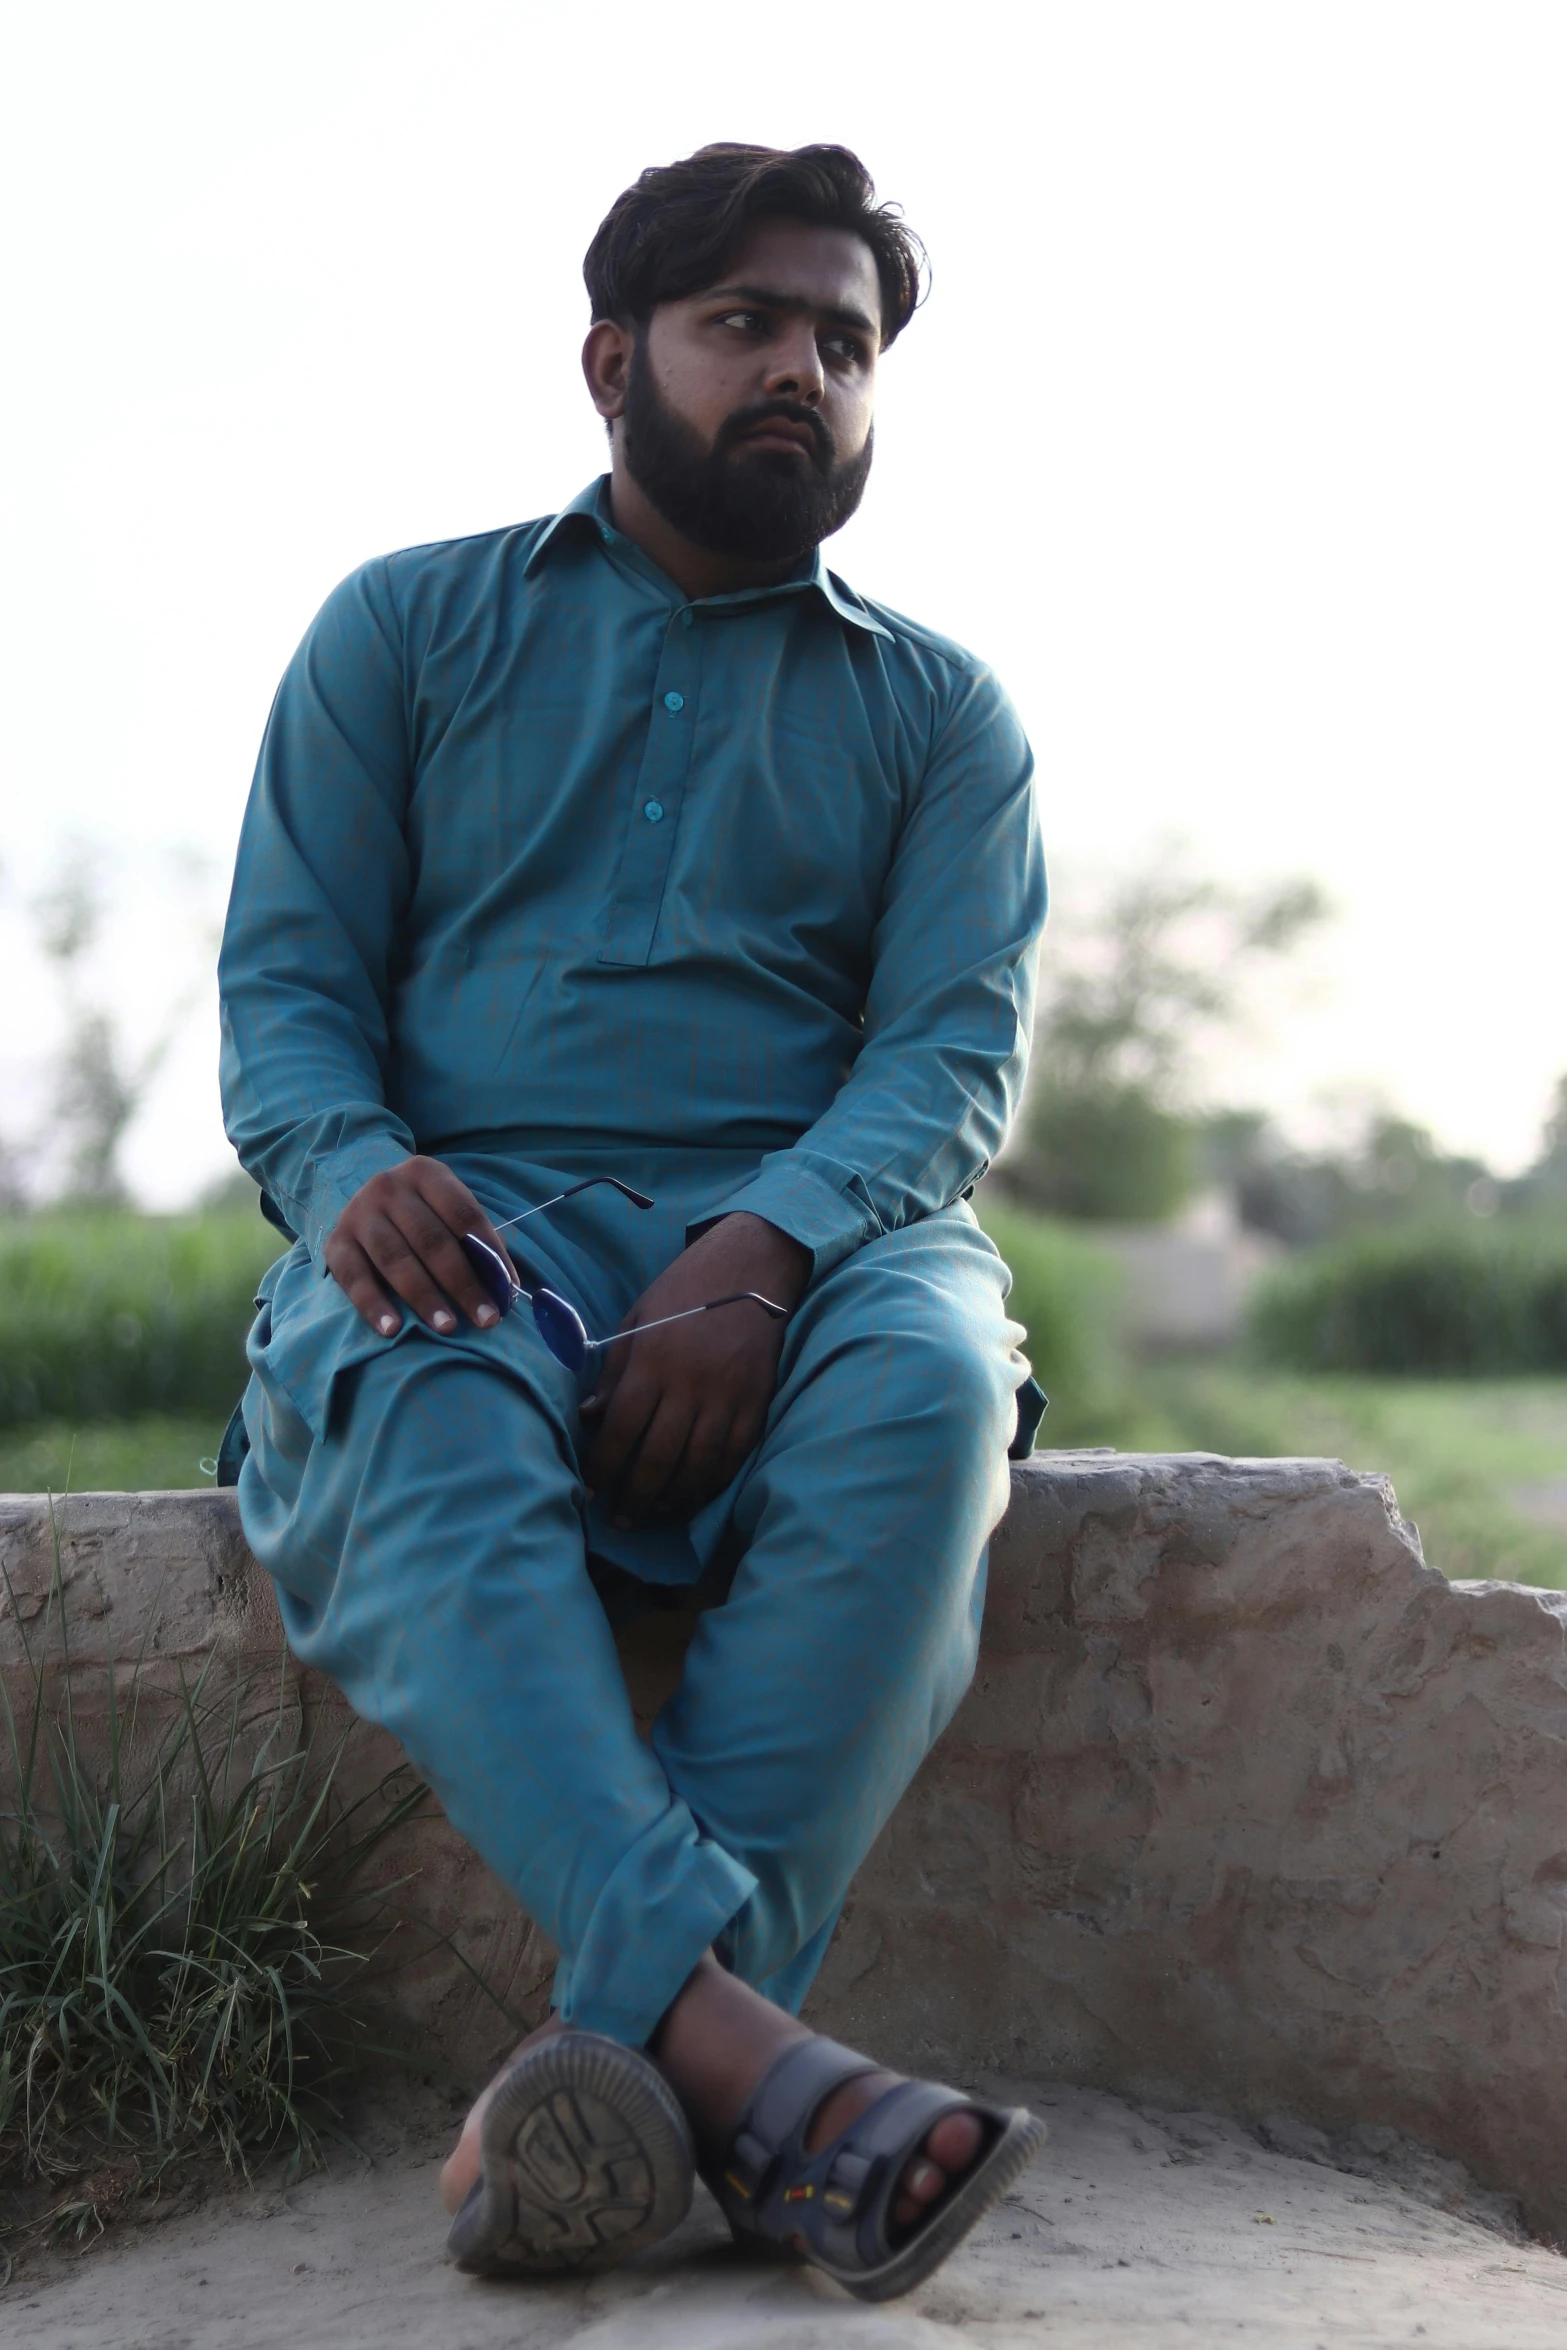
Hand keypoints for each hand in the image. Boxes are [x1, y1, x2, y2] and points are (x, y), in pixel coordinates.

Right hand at [324, 1155, 508, 1336]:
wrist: (360, 1201)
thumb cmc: (419, 1213)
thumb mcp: (444, 1209)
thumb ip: (473, 1238)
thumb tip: (504, 1281)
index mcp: (425, 1173)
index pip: (464, 1214)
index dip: (489, 1253)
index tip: (507, 1291)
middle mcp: (388, 1187)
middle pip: (432, 1240)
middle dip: (462, 1283)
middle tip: (485, 1319)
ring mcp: (358, 1214)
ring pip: (395, 1259)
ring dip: (424, 1297)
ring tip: (447, 1327)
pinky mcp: (335, 1243)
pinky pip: (354, 1278)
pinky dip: (374, 1305)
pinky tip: (393, 1329)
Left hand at [579, 1212, 810, 1523]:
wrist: (751, 1268)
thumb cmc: (684, 1291)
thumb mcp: (636, 1320)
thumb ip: (614, 1372)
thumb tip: (589, 1418)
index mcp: (652, 1362)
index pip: (620, 1430)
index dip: (602, 1467)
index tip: (589, 1490)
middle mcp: (689, 1385)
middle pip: (658, 1458)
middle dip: (635, 1496)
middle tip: (620, 1518)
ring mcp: (727, 1397)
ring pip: (697, 1466)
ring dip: (673, 1498)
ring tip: (655, 1511)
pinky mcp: (756, 1403)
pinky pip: (734, 1457)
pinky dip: (713, 1483)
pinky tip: (694, 1494)